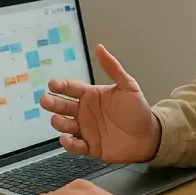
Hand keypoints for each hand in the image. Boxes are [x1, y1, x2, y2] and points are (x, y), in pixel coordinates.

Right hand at [40, 44, 158, 162]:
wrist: (150, 137)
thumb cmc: (138, 111)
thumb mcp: (128, 86)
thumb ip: (113, 68)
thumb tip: (100, 48)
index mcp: (90, 96)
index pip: (70, 88)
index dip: (60, 86)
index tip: (52, 85)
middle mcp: (84, 112)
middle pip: (62, 106)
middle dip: (52, 103)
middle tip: (45, 100)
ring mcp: (85, 129)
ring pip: (65, 125)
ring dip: (58, 122)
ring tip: (58, 120)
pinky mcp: (90, 146)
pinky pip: (75, 145)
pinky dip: (69, 143)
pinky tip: (66, 139)